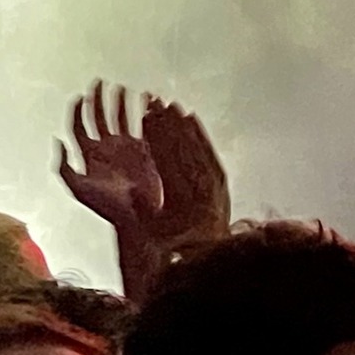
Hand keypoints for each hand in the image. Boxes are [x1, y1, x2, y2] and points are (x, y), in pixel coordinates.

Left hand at [57, 81, 162, 230]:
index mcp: (88, 156)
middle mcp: (105, 148)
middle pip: (98, 117)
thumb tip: (57, 140)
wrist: (137, 216)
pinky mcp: (143, 149)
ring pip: (119, 118)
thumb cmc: (107, 206)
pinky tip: (144, 100)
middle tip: (98, 82)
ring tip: (119, 88)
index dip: (78, 110)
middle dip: (97, 99)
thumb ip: (65, 167)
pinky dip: (141, 112)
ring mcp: (125, 147)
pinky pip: (140, 125)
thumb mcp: (80, 189)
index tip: (80, 96)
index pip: (79, 127)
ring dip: (118, 102)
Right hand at [140, 94, 229, 246]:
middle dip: (168, 124)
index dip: (156, 135)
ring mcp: (215, 180)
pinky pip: (209, 151)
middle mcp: (202, 184)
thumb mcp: (153, 230)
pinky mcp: (222, 179)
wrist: (208, 250)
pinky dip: (200, 134)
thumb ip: (143, 209)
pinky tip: (191, 120)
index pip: (167, 156)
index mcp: (182, 194)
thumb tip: (133, 191)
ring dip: (183, 125)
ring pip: (197, 146)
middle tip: (156, 104)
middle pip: (182, 146)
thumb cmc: (175, 240)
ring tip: (171, 106)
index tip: (147, 117)